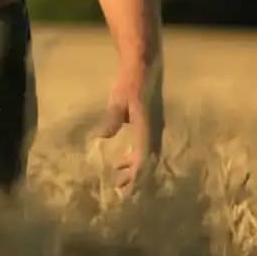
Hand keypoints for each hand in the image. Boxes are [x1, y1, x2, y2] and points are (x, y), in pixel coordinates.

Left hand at [94, 60, 163, 190]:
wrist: (144, 66)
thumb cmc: (130, 81)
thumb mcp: (118, 99)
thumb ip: (112, 118)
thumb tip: (102, 136)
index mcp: (147, 127)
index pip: (144, 157)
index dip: (137, 175)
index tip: (129, 189)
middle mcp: (154, 130)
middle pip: (148, 161)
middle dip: (136, 177)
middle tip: (120, 188)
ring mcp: (155, 127)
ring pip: (147, 155)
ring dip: (134, 167)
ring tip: (119, 177)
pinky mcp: (151, 124)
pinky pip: (146, 147)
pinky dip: (135, 157)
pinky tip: (122, 160)